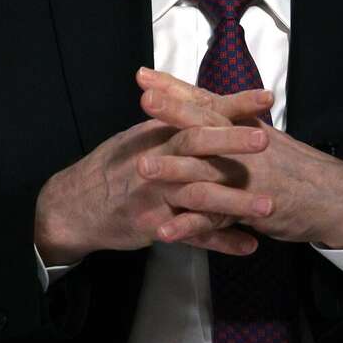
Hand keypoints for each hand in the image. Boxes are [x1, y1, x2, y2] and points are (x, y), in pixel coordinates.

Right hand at [32, 71, 273, 261]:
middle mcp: (159, 159)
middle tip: (266, 140)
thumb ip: (174, 118)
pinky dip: (220, 242)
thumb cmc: (115, 166)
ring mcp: (155, 194)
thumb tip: (206, 96)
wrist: (74, 205)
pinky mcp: (153, 225)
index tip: (266, 98)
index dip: (232, 105)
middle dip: (231, 142)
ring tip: (269, 207)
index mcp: (160, 133)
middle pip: (195, 145)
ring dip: (234, 202)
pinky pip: (191, 235)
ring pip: (198, 195)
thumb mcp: (142, 135)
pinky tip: (249, 246)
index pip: (199, 112)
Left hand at [135, 68, 342, 248]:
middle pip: (207, 126)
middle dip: (174, 113)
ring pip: (207, 171)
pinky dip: (189, 226)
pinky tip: (165, 230)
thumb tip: (202, 104)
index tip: (145, 76)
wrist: (335, 197)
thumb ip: (234, 121)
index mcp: (246, 128)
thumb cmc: (296, 166)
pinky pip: (215, 219)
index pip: (208, 102)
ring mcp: (248, 179)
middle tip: (144, 102)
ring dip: (174, 169)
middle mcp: (246, 147)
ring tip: (141, 168)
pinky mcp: (251, 210)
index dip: (177, 89)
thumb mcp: (265, 136)